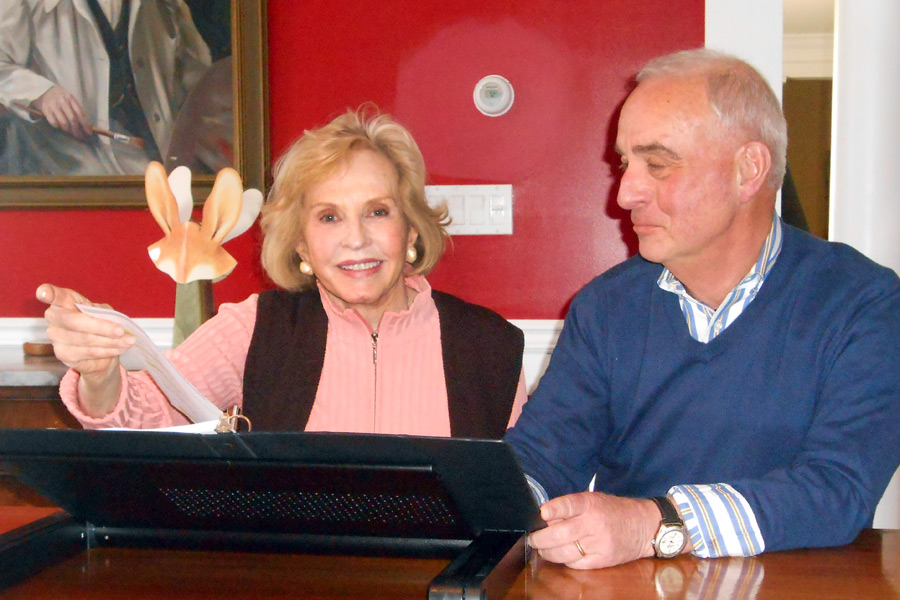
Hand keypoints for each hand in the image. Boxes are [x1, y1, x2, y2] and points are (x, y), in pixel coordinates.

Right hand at [32, 86, 92, 138]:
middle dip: (77, 130)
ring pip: (63, 122)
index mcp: (71, 98)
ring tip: (70, 133)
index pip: (80, 113)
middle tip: (79, 136)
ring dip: (68, 130)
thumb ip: (76, 109)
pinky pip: (53, 122)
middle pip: (72, 119)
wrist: (44, 90)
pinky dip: (58, 126)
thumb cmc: (61, 97)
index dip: (85, 124)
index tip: (89, 133)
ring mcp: (53, 105)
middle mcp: (63, 101)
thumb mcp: (70, 99)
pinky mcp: (45, 110)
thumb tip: (84, 125)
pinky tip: (59, 127)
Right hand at [36, 284, 132, 416]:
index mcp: (64, 302)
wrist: (100, 353)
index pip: (54, 296)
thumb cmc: (99, 324)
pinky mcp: (62, 354)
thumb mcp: (104, 313)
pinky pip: (88, 352)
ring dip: (111, 341)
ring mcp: (56, 337)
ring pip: (85, 339)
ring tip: (128, 341)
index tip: (43, 292)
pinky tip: (120, 347)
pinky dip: (108, 350)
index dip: (48, 293)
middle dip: (101, 326)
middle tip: (121, 330)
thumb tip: (105, 319)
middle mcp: (54, 318)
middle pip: (73, 321)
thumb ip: (103, 312)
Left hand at [527, 491, 660, 569]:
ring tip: (542, 549)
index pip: (569, 505)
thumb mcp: (593, 500)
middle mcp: (594, 523)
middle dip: (540, 538)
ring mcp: (599, 544)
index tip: (541, 513)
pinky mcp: (602, 560)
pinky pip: (575, 564)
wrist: (643, 526)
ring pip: (564, 552)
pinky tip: (562, 555)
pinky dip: (565, 560)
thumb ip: (570, 509)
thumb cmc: (613, 511)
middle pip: (560, 534)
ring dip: (548, 552)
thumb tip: (544, 519)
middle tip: (532, 539)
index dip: (554, 509)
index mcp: (590, 504)